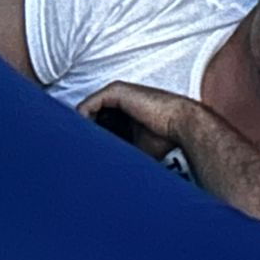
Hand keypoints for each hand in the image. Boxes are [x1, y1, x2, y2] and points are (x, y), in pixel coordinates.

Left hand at [78, 81, 195, 159]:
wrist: (181, 125)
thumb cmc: (166, 137)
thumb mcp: (135, 147)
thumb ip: (116, 148)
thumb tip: (100, 168)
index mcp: (128, 110)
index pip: (99, 122)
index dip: (90, 136)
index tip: (83, 152)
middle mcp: (122, 99)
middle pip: (91, 115)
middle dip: (83, 133)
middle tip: (77, 151)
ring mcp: (118, 93)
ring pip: (87, 110)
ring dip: (80, 128)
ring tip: (77, 146)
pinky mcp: (116, 91)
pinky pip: (87, 105)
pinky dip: (80, 121)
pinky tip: (82, 137)